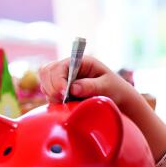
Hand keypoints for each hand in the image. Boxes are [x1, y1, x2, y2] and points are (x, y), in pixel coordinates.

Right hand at [38, 54, 165, 159]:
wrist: (120, 99)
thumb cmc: (116, 89)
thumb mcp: (107, 87)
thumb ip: (90, 86)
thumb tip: (72, 88)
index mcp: (80, 62)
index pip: (59, 66)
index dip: (58, 79)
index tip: (63, 94)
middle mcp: (69, 68)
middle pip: (46, 72)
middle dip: (52, 87)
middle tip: (63, 100)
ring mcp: (64, 78)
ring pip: (45, 83)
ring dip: (51, 94)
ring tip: (66, 103)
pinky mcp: (62, 90)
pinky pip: (49, 94)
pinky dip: (53, 100)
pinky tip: (65, 105)